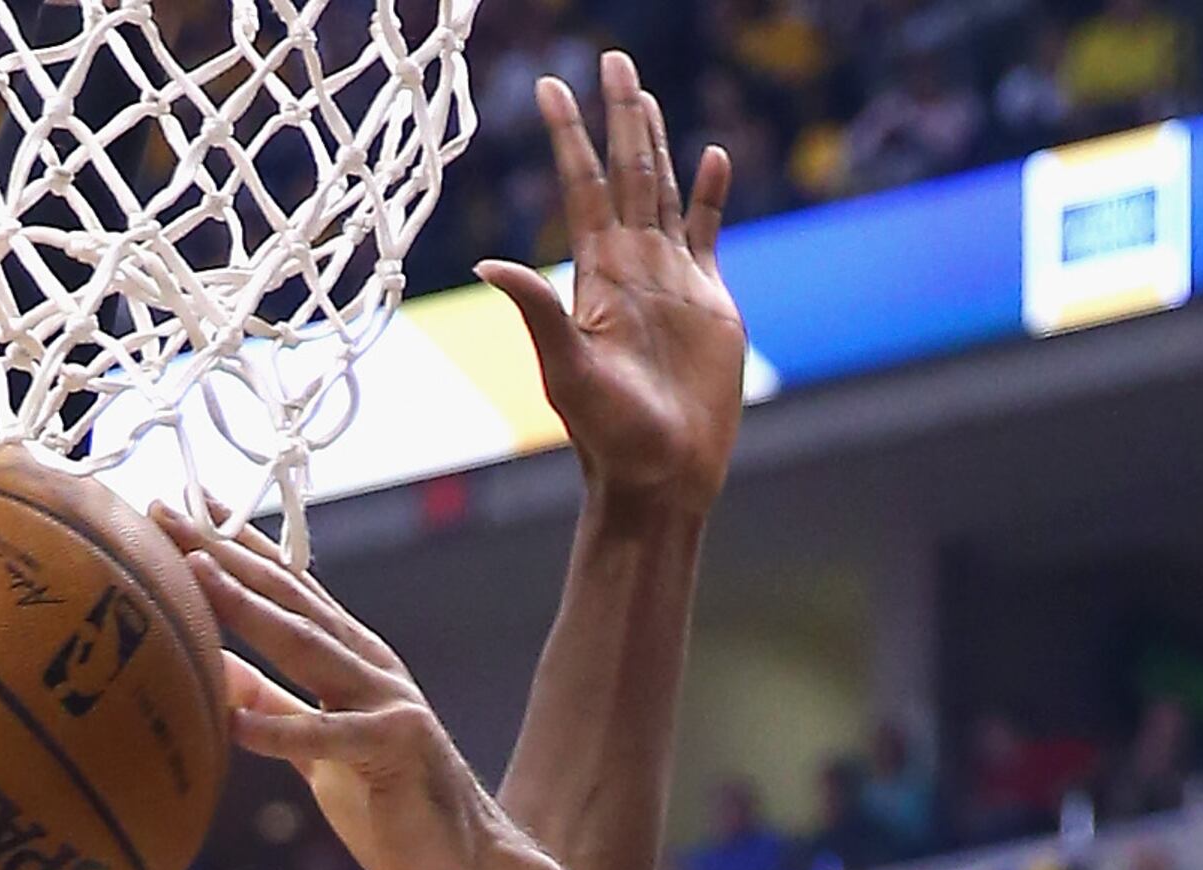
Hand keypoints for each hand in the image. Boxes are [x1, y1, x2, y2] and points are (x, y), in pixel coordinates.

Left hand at [181, 521, 522, 869]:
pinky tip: (232, 725)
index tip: (180, 506)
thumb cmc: (390, 806)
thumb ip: (274, 705)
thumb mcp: (317, 748)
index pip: (286, 588)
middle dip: (226, 554)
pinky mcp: (397, 746)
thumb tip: (216, 669)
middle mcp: (369, 663)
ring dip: (248, 607)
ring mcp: (388, 699)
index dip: (235, 545)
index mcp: (350, 657)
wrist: (463, 863)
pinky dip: (279, 731)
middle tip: (167, 513)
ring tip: (196, 576)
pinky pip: (328, 737)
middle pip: (288, 598)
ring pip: (307, 644)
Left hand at [479, 51, 741, 520]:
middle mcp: (632, 266)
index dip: (569, 135)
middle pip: (625, 171)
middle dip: (617, 115)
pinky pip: (707, 231)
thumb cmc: (611, 437)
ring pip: (662, 190)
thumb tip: (489, 261)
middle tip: (611, 58)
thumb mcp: (569, 371)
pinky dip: (710, 192)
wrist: (662, 476)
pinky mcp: (708, 300)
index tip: (551, 86)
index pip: (582, 185)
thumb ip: (539, 310)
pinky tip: (713, 156)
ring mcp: (671, 279)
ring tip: (644, 94)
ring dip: (655, 140)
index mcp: (598, 274)